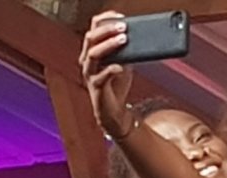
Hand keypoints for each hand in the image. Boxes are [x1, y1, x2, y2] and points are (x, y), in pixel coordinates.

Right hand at [78, 11, 134, 136]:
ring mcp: (90, 74)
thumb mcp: (125, 64)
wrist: (114, 111)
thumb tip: (139, 39)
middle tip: (124, 27)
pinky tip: (120, 66)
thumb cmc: (117, 85)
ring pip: (93, 54)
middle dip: (107, 30)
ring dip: (108, 45)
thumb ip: (127, 51)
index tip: (121, 16)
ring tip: (123, 40)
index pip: (94, 29)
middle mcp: (87, 60)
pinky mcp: (96, 88)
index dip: (106, 21)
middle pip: (91, 38)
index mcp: (93, 51)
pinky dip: (111, 69)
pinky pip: (100, 76)